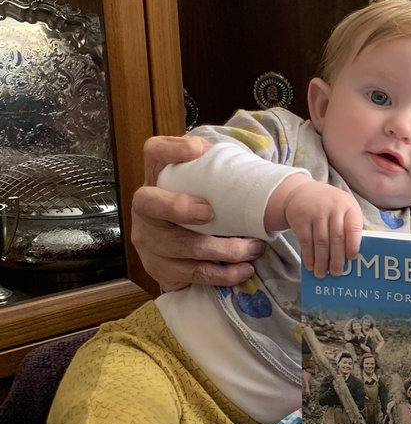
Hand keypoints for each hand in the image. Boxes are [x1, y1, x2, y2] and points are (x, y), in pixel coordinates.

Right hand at [132, 136, 263, 289]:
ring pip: (182, 246)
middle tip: (211, 212)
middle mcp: (145, 209)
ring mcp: (147, 241)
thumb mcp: (204, 190)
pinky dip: (223, 274)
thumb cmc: (201, 212)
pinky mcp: (159, 269)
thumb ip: (215, 174)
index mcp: (157, 179)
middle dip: (180, 208)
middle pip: (151, 203)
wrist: (182, 255)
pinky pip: (193, 273)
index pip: (153, 152)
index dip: (171, 149)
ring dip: (223, 249)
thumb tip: (247, 166)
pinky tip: (244, 271)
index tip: (200, 152)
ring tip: (253, 248)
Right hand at [277, 178, 363, 277]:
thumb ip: (351, 228)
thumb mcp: (344, 209)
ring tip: (322, 274)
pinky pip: (305, 241)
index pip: (353, 228)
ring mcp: (316, 213)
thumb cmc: (330, 207)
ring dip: (321, 261)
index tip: (352, 258)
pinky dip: (308, 256)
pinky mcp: (301, 218)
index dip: (353, 244)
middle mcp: (333, 208)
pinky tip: (310, 266)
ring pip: (321, 242)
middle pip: (336, 238)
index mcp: (348, 207)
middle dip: (337, 259)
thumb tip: (354, 257)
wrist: (303, 192)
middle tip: (336, 273)